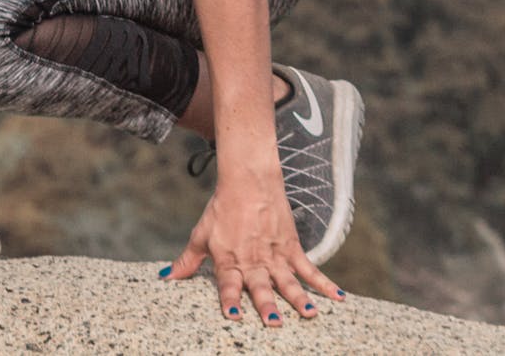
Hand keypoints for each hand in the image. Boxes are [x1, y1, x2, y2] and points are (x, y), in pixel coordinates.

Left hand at [161, 171, 342, 325]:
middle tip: (274, 322)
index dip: (230, 300)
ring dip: (299, 297)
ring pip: (288, 280)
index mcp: (230, 259)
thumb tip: (166, 277)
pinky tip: (338, 297)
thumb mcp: (201, 235)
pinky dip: (324, 283)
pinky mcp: (291, 247)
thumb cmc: (222, 210)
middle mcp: (253, 260)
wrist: (248, 181)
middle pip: (261, 285)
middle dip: (267, 305)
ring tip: (310, 314)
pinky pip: (309, 268)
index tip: (234, 316)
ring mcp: (274, 254)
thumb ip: (188, 261)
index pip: (228, 284)